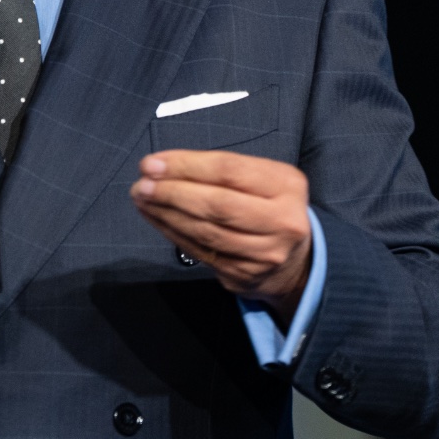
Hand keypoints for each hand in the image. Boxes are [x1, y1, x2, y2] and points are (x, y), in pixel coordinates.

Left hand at [130, 149, 312, 320]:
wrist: (296, 261)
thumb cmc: (268, 206)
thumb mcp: (261, 177)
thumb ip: (218, 169)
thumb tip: (161, 166)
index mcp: (287, 186)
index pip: (228, 170)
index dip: (185, 166)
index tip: (152, 163)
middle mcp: (283, 221)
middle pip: (217, 204)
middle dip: (171, 192)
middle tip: (141, 184)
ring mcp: (265, 253)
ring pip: (205, 231)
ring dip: (165, 213)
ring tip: (142, 198)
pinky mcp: (245, 275)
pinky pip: (200, 251)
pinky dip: (172, 232)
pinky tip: (155, 218)